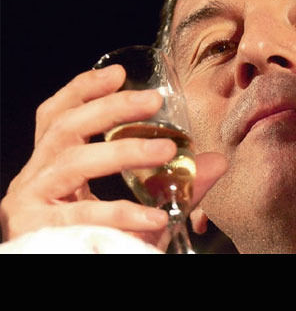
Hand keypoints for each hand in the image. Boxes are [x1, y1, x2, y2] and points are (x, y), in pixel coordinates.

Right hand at [0, 65, 226, 250]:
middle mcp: (37, 177)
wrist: (77, 268)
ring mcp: (32, 202)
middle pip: (65, 127)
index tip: (119, 74)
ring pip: (73, 161)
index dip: (83, 89)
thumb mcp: (141, 202)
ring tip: (167, 150)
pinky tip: (155, 218)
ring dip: (123, 151)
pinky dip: (120, 212)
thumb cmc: (104, 232)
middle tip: (152, 100)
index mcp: (54, 163)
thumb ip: (176, 182)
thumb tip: (216, 161)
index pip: (58, 116)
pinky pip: (82, 215)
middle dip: (111, 107)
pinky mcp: (38, 231)